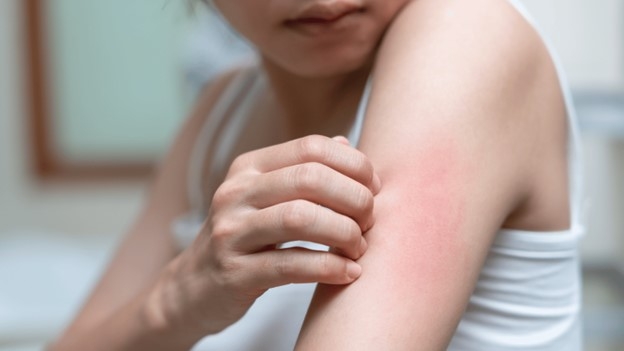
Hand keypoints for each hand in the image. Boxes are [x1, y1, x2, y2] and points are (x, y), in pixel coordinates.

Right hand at [151, 135, 380, 336]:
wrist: (194, 286)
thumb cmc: (244, 237)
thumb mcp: (265, 196)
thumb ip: (304, 169)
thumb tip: (347, 144)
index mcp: (249, 168)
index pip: (311, 147)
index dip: (353, 164)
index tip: (373, 188)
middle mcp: (236, 193)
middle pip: (310, 178)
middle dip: (354, 198)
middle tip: (369, 221)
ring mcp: (231, 232)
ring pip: (301, 218)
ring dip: (344, 233)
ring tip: (359, 247)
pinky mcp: (234, 273)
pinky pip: (292, 265)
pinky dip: (330, 268)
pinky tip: (349, 273)